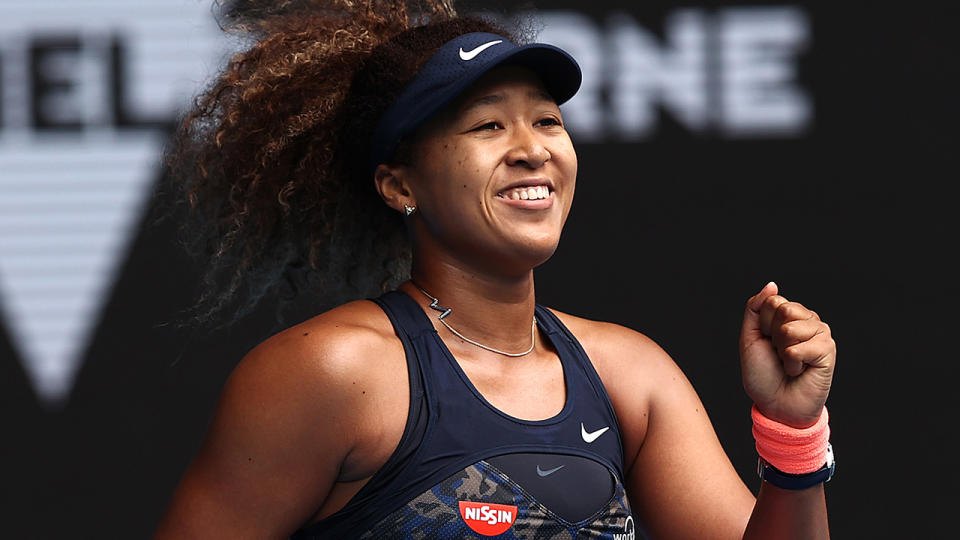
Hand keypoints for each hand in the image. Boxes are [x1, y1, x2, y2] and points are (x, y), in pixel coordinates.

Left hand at [739, 282, 835, 427]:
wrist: (775, 404)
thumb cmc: (762, 374)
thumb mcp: (750, 337)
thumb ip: (756, 308)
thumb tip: (772, 285)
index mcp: (789, 315)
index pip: (773, 301)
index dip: (763, 325)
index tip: (767, 342)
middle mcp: (808, 320)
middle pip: (783, 310)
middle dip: (773, 336)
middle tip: (779, 354)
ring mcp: (820, 334)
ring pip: (790, 328)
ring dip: (782, 351)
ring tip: (789, 363)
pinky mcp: (828, 350)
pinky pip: (799, 348)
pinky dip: (792, 363)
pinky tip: (799, 371)